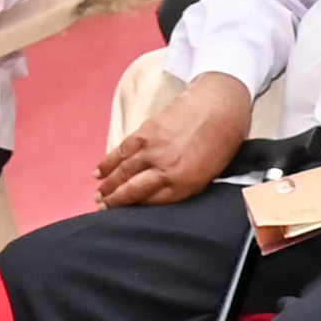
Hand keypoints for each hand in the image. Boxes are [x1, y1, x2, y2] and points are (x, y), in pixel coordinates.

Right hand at [98, 72, 250, 213]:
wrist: (220, 104)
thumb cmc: (222, 140)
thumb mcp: (211, 173)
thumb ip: (185, 186)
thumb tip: (160, 195)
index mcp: (185, 182)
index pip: (151, 202)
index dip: (134, 210)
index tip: (123, 215)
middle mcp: (165, 168)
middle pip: (132, 190)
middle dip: (115, 202)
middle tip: (102, 209)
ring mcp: (152, 149)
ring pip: (123, 172)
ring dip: (107, 186)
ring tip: (98, 196)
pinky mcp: (145, 132)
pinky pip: (121, 151)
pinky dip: (108, 162)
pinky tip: (99, 172)